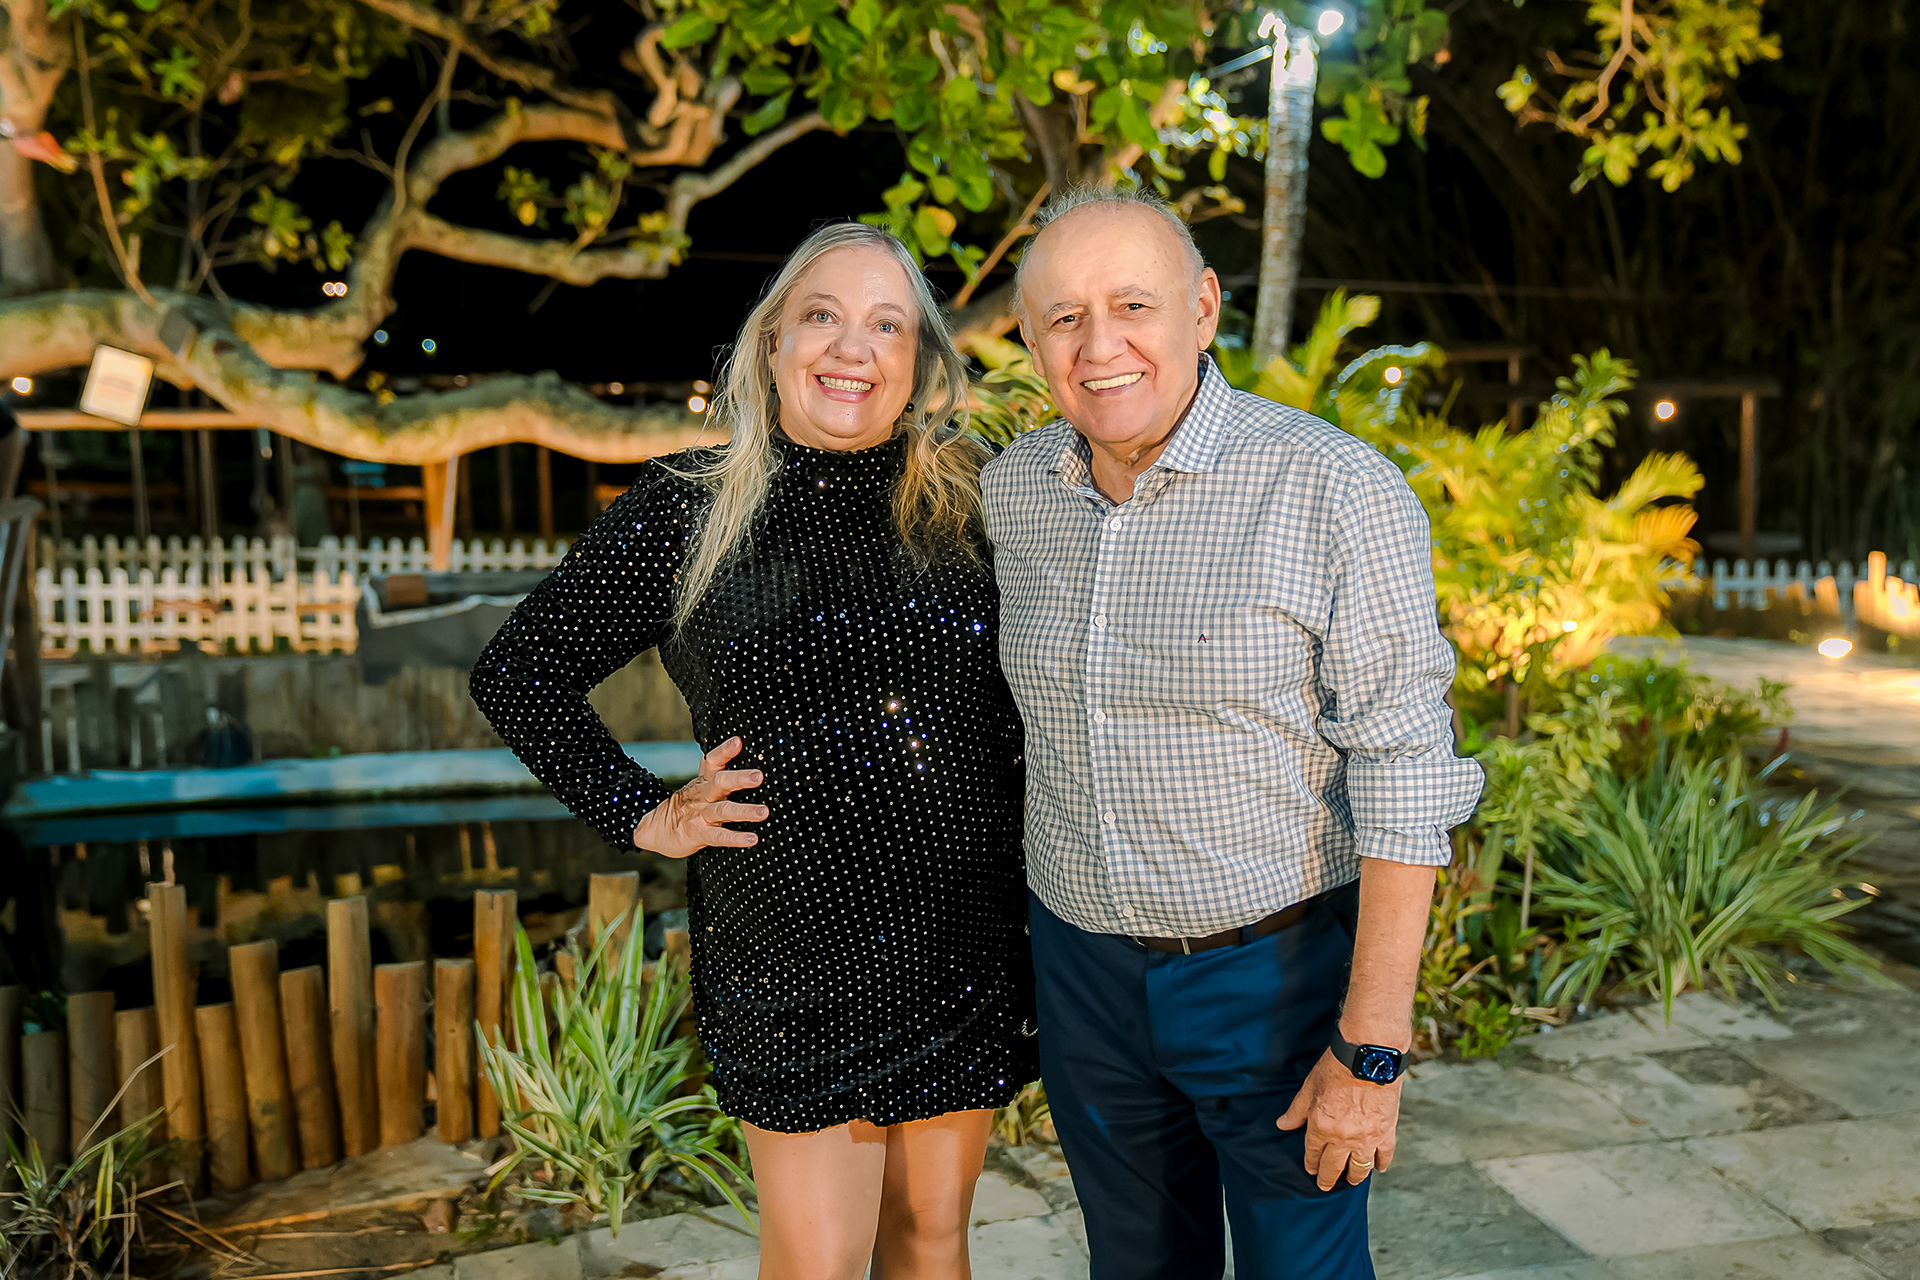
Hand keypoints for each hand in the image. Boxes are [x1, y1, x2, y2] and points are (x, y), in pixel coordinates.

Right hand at [632, 737, 767, 859]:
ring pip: (723, 810)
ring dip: (744, 811)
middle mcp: (703, 796)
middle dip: (739, 778)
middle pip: (719, 783)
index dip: (724, 751)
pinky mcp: (698, 834)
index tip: (737, 741)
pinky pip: (718, 836)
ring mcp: (699, 815)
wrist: (655, 829)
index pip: (712, 761)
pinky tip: (752, 839)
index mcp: (703, 782)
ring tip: (764, 812)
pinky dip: (735, 838)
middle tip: (758, 776)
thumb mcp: (699, 787)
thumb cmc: (686, 806)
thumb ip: (718, 777)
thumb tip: (746, 761)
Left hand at [1276, 1046, 1403, 1189]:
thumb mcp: (1309, 1088)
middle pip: (1334, 1167)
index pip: (1313, 1153)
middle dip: (1328, 1178)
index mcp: (1321, 1127)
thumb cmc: (1336, 1068)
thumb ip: (1296, 1111)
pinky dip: (1380, 1164)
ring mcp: (1366, 1138)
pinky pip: (1384, 1155)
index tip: (1311, 1170)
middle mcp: (1343, 1138)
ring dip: (1353, 1177)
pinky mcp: (1386, 1132)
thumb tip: (1282, 1124)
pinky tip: (1378, 1168)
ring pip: (1359, 1167)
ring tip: (1350, 1181)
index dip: (1311, 1164)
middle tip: (1326, 1185)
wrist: (1368, 1058)